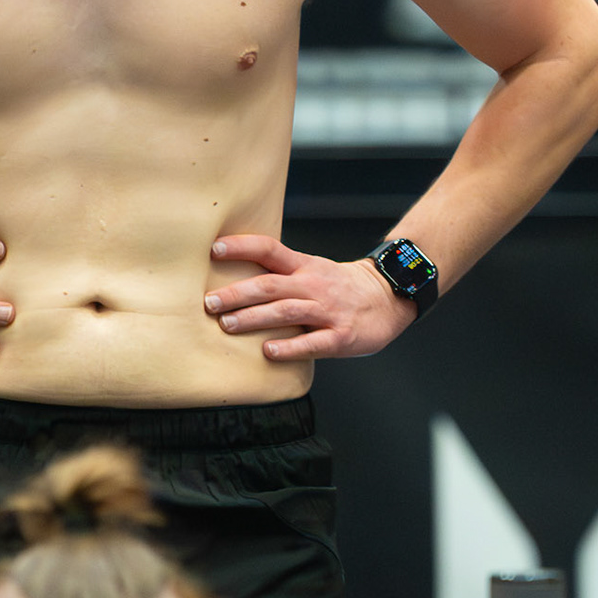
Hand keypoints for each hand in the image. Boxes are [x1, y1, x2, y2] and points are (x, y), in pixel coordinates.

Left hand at [204, 235, 409, 360]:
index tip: (214, 248)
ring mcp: (327, 311)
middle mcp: (313, 285)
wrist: (388, 298)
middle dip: (236, 293)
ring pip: (285, 311)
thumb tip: (234, 277)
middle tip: (209, 302)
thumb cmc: (340, 287)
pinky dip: (289, 348)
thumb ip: (280, 273)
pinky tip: (268, 351)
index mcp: (304, 266)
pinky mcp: (340, 336)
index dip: (241, 246)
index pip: (269, 249)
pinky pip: (312, 343)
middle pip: (270, 285)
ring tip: (227, 325)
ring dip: (253, 318)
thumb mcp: (312, 269)